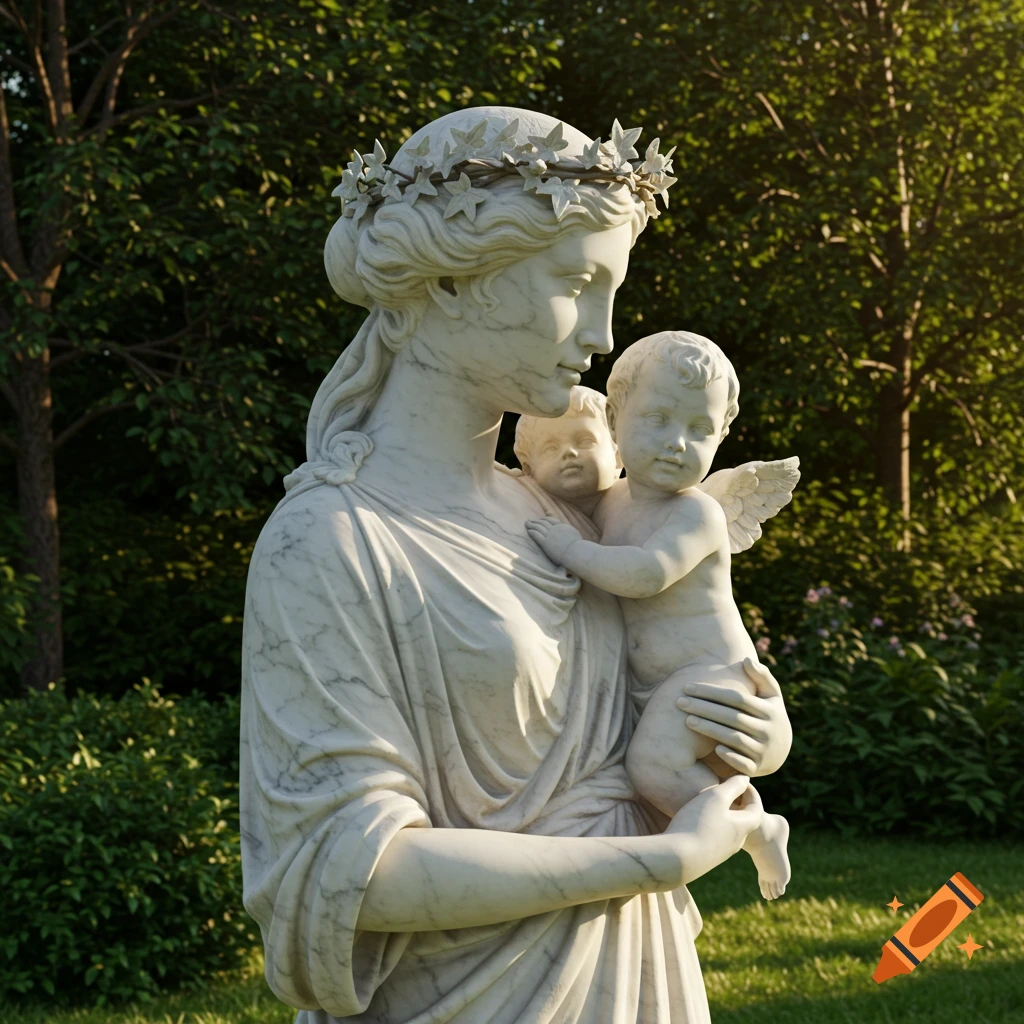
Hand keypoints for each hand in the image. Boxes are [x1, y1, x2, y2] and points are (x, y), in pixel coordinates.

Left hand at [525, 517, 581, 564]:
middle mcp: (555, 529)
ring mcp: (550, 535)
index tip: (540, 519)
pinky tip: (529, 531)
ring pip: (538, 527)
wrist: (575, 552)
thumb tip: (569, 532)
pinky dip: (532, 532)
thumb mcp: (574, 535)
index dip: (544, 519)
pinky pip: (537, 535)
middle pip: (543, 523)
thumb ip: (569, 532)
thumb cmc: (578, 547)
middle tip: (530, 520)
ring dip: (531, 525)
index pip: (550, 520)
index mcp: (562, 526)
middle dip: (536, 521)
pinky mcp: (546, 543)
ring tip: (527, 523)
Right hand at [664, 774, 762, 884]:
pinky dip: (710, 825)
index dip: (750, 791)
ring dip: (721, 815)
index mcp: (743, 827)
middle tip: (722, 789)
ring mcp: (720, 852)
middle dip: (735, 802)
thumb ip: (733, 785)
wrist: (677, 860)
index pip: (756, 807)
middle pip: (742, 819)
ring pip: (727, 829)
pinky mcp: (705, 858)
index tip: (737, 780)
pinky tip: (694, 820)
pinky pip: (713, 838)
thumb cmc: (699, 823)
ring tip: (706, 802)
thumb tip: (745, 779)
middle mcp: (735, 842)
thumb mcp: (716, 797)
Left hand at [674, 658, 791, 776]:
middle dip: (704, 708)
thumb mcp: (772, 695)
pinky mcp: (757, 768)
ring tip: (687, 720)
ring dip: (709, 729)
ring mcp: (763, 750)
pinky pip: (742, 763)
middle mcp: (768, 730)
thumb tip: (746, 659)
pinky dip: (729, 756)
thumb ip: (762, 676)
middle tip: (680, 702)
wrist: (781, 751)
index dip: (712, 692)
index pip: (737, 698)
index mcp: (770, 711)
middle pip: (732, 717)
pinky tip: (712, 747)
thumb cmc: (769, 715)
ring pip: (734, 738)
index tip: (688, 687)